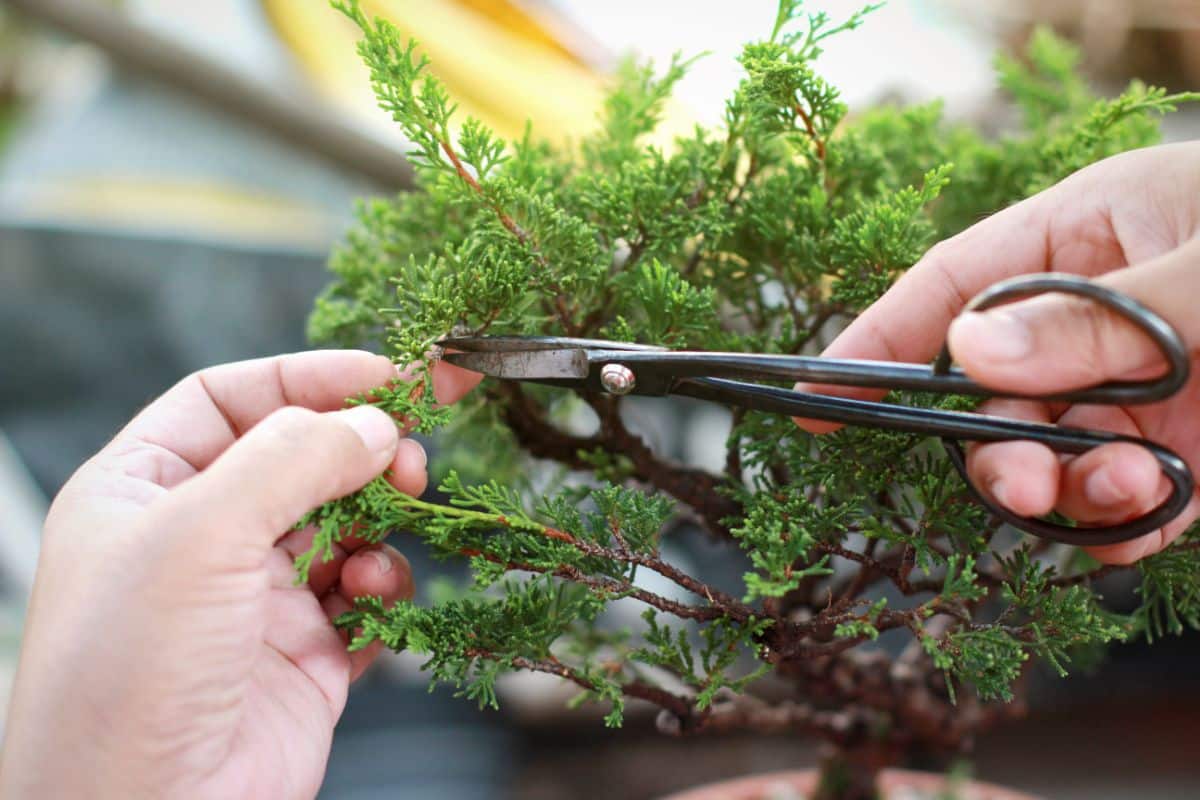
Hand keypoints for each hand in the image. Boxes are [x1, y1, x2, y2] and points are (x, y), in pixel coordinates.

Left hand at [0, 351, 478, 798]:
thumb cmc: (129, 675)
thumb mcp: (200, 535)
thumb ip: (293, 460)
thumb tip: (374, 421)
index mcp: (143, 489)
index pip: (232, 399)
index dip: (309, 379)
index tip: (389, 374)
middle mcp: (199, 537)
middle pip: (298, 458)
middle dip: (359, 446)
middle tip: (412, 448)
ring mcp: (254, 597)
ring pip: (341, 523)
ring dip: (378, 515)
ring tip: (401, 512)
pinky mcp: (304, 654)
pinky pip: (364, 595)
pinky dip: (384, 583)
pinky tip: (375, 590)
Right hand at [796, 142, 1199, 564]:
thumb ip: (1098, 316)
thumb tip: (968, 357)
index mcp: (1087, 234)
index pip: (949, 287)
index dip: (873, 341)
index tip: (816, 401)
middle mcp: (1099, 316)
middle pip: (986, 390)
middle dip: (990, 442)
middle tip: (1020, 480)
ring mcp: (1139, 387)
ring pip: (1045, 454)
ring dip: (1058, 490)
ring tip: (1112, 495)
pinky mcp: (1186, 451)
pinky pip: (1117, 501)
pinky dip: (1119, 525)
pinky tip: (1144, 520)